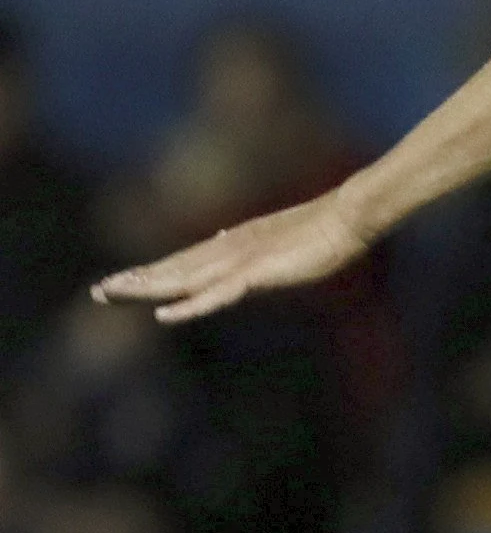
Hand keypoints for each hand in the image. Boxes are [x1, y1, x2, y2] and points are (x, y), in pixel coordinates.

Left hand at [93, 190, 375, 325]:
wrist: (348, 216)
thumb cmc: (324, 229)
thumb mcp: (278, 237)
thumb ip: (246, 242)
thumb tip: (219, 237)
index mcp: (232, 244)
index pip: (183, 261)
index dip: (151, 271)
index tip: (122, 280)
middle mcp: (227, 249)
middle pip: (173, 268)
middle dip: (135, 280)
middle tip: (99, 291)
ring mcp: (240, 261)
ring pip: (182, 280)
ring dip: (146, 288)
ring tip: (112, 294)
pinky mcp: (256, 273)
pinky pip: (215, 295)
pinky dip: (189, 307)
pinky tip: (165, 316)